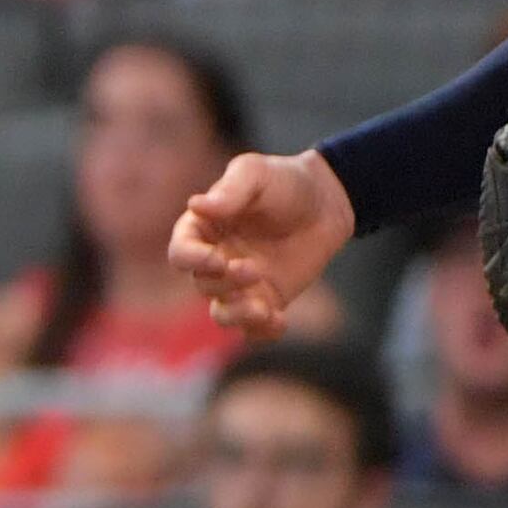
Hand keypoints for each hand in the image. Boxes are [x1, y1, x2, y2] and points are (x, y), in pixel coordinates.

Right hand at [170, 149, 355, 335]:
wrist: (326, 202)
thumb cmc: (284, 181)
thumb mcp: (256, 174)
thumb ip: (230, 191)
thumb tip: (196, 205)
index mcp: (203, 229)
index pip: (181, 252)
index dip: (192, 260)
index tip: (218, 259)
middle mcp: (216, 259)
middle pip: (203, 285)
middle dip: (226, 283)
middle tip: (254, 269)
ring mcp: (240, 284)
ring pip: (222, 314)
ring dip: (237, 316)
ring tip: (263, 309)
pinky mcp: (267, 300)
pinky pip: (254, 329)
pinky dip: (262, 333)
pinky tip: (280, 322)